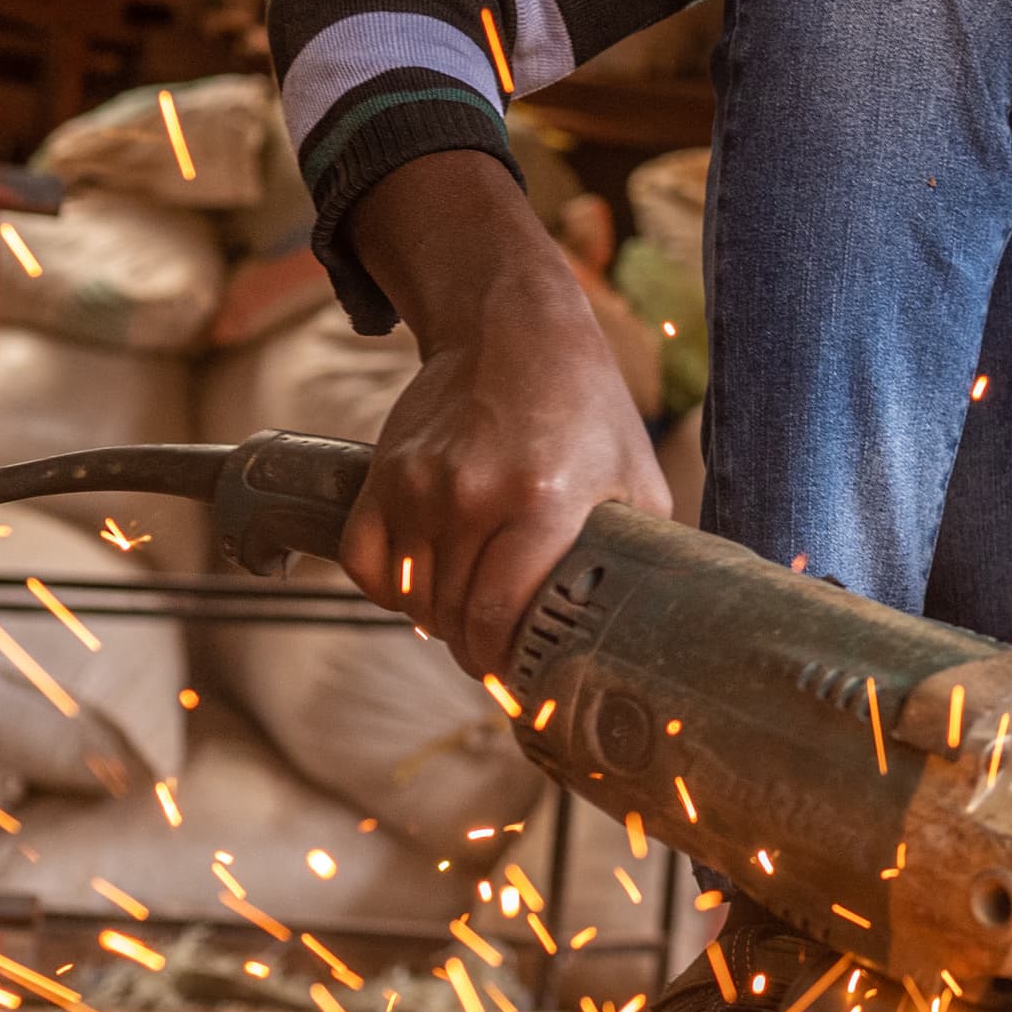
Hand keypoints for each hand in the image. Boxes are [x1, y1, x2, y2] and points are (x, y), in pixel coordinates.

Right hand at [338, 150, 671, 675]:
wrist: (511, 330)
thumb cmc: (585, 408)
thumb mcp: (635, 478)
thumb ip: (635, 554)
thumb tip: (646, 627)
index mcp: (543, 502)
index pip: (500, 619)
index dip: (506, 666)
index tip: (520, 682)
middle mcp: (472, 495)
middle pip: (454, 618)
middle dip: (477, 652)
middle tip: (499, 656)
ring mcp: (419, 485)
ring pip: (411, 597)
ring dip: (437, 622)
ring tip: (470, 618)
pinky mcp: (383, 475)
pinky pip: (366, 563)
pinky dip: (390, 588)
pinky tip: (424, 587)